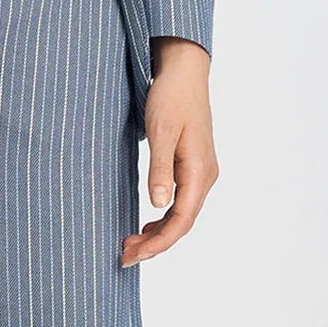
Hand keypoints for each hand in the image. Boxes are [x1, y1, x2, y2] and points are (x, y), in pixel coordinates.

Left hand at [122, 38, 217, 263]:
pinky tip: (145, 224)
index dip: (158, 243)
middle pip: (182, 223)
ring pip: (182, 214)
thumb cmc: (171, 96)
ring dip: (158, 233)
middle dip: (154, 243)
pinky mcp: (191, 166)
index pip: (182, 220)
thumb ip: (160, 169)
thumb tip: (157, 206)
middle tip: (123, 256)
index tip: (133, 255)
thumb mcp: (161, 131)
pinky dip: (163, 218)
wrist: (184, 71)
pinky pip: (180, 202)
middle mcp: (204, 176)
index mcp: (199, 171)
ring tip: (129, 244)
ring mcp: (200, 172)